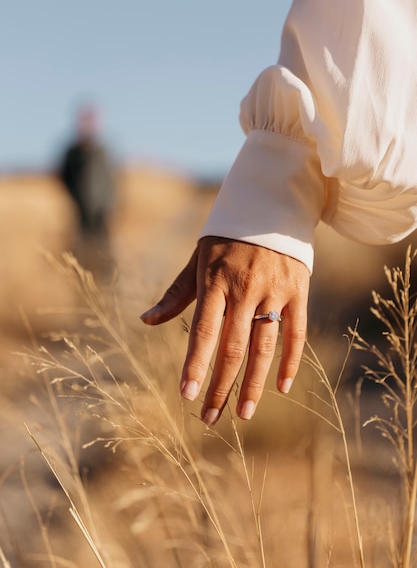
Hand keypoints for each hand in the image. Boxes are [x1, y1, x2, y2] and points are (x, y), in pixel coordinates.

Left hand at [140, 236, 309, 424]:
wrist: (271, 205)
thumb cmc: (227, 236)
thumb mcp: (199, 259)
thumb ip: (177, 293)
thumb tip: (146, 321)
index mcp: (216, 281)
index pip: (204, 331)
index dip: (195, 364)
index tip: (186, 394)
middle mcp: (246, 289)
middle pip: (233, 347)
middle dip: (220, 386)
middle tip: (210, 417)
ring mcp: (274, 292)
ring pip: (264, 347)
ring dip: (254, 384)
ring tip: (244, 414)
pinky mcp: (298, 292)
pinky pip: (296, 333)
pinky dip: (291, 361)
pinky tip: (282, 387)